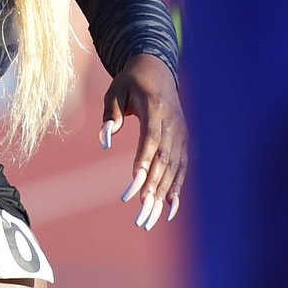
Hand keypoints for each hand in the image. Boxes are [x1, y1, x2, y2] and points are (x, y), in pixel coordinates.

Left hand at [101, 52, 186, 230]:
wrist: (158, 69)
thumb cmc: (131, 81)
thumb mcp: (115, 91)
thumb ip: (110, 114)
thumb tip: (105, 141)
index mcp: (157, 111)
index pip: (151, 142)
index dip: (143, 165)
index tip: (133, 187)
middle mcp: (174, 126)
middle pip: (164, 162)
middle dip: (153, 189)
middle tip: (141, 215)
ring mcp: (181, 135)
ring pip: (174, 169)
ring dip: (163, 195)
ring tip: (151, 219)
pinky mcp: (182, 142)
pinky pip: (181, 168)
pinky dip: (176, 188)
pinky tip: (169, 209)